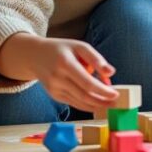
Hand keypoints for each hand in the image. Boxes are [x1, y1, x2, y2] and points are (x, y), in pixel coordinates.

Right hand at [2, 35, 117, 111]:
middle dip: (102, 101)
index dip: (102, 91)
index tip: (116, 94)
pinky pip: (73, 103)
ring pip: (79, 102)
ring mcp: (54, 89)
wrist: (35, 55)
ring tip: (110, 105)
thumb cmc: (62, 49)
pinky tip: (98, 104)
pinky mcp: (54, 95)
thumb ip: (96, 58)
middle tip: (117, 103)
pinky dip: (87, 105)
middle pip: (84, 95)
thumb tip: (111, 73)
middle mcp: (57, 78)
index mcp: (64, 63)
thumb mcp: (79, 46)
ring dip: (96, 105)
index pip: (87, 83)